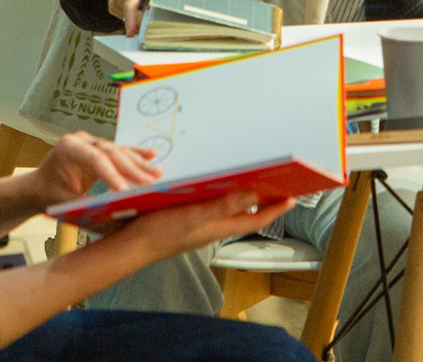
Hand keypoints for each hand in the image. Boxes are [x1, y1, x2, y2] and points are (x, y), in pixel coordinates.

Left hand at [29, 132, 162, 208]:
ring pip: (119, 151)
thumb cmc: (48, 195)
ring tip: (157, 174)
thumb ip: (87, 205)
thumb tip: (113, 213)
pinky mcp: (100, 146)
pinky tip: (152, 156)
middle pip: (112, 153)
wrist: (39, 185)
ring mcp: (92, 141)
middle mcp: (82, 140)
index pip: (95, 159)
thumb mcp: (63, 203)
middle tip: (150, 183)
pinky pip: (120, 150)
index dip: (112, 174)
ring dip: (139, 164)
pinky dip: (136, 155)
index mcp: (68, 148)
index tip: (127, 191)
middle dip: (132, 169)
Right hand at [105, 0, 201, 35]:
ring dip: (139, 20)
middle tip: (155, 26)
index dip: (131, 19)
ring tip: (148, 13)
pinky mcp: (112, 7)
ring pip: (127, 18)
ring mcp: (114, 1)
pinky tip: (140, 12)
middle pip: (129, 15)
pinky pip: (123, 17)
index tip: (132, 31)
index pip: (130, 4)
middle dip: (142, 23)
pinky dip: (132, 18)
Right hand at [117, 190, 295, 261]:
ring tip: (250, 177)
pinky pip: (209, 205)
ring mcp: (198, 223)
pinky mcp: (185, 218)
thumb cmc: (160, 233)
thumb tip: (253, 196)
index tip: (292, 198)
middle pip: (244, 214)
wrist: (130, 245)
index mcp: (218, 227)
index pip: (255, 220)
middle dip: (261, 200)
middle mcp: (212, 226)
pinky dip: (217, 194)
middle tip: (275, 182)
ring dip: (239, 195)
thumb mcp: (195, 217)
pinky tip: (212, 183)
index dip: (274, 210)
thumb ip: (223, 206)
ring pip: (227, 209)